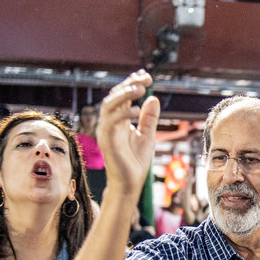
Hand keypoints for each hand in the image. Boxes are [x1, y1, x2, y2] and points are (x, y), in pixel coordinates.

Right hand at [98, 72, 160, 194]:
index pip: (122, 97)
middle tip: (145, 78)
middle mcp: (110, 123)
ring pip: (109, 105)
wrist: (129, 183)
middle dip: (129, 84)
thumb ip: (149, 118)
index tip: (146, 75)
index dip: (131, 84)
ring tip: (140, 88)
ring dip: (124, 94)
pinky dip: (124, 113)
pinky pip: (111, 121)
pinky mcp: (106, 141)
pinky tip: (138, 110)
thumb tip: (153, 97)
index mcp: (118, 120)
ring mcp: (106, 131)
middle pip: (114, 96)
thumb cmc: (136, 161)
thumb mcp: (147, 135)